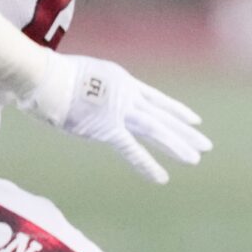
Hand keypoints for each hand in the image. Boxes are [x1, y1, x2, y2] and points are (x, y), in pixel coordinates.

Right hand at [14, 52, 210, 184]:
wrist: (46, 75)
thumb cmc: (50, 73)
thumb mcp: (79, 74)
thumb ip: (87, 88)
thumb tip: (78, 95)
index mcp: (122, 81)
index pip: (155, 98)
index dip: (175, 110)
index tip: (194, 119)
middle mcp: (127, 95)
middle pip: (162, 116)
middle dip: (184, 132)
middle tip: (205, 144)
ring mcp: (120, 111)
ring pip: (156, 130)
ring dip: (177, 145)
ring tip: (197, 157)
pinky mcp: (108, 128)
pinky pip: (132, 150)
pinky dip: (147, 164)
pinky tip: (162, 177)